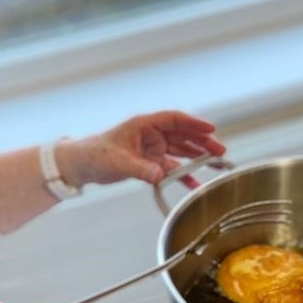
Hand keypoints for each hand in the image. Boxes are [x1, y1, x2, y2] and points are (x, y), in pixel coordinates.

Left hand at [57, 111, 225, 189]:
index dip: (193, 124)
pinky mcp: (150, 163)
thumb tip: (160, 175)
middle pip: (182, 135)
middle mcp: (151, 134)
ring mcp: (152, 148)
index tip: (210, 129)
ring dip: (197, 157)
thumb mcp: (118, 161)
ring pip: (180, 151)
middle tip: (220, 151)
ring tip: (216, 164)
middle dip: (202, 142)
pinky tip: (195, 183)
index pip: (174, 119)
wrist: (82, 166)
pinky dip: (183, 175)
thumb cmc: (96, 154)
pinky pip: (171, 168)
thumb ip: (140, 169)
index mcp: (144, 124)